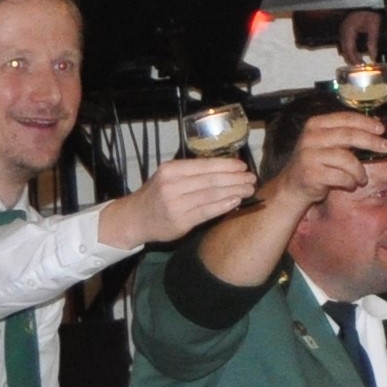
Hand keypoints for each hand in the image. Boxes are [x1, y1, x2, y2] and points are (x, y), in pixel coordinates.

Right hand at [97, 154, 256, 247]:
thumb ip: (192, 173)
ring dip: (234, 191)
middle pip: (211, 180)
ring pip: (212, 195)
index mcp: (171, 170)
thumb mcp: (168, 177)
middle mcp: (172, 185)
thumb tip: (225, 167)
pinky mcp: (180, 221)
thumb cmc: (157, 195)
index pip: (204, 165)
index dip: (227, 165)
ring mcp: (176, 204)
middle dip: (235, 178)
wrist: (134, 218)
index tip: (243, 166)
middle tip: (252, 178)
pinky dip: (224, 206)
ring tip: (249, 190)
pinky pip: (207, 211)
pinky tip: (236, 202)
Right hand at [281, 105, 386, 209]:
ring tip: (362, 178)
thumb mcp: (328, 142)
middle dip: (371, 141)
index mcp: (316, 124)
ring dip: (359, 171)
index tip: (382, 129)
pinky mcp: (311, 174)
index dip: (366, 122)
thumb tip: (377, 124)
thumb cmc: (317, 162)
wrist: (293, 185)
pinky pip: (341, 177)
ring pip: (347, 159)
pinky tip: (349, 184)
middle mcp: (311, 137)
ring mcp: (309, 155)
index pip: (345, 118)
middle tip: (386, 147)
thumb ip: (347, 132)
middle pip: (349, 135)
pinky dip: (350, 182)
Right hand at [337, 11, 383, 65]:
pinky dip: (350, 51)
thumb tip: (373, 56)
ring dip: (351, 56)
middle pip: (344, 50)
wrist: (367, 4)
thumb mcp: (374, 27)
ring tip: (360, 62)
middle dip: (352, 60)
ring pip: (344, 48)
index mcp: (349, 29)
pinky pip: (346, 44)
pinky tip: (357, 54)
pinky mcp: (346, 30)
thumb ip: (373, 42)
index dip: (354, 59)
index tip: (360, 66)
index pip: (349, 49)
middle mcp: (343, 30)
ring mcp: (343, 30)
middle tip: (361, 67)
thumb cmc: (370, 12)